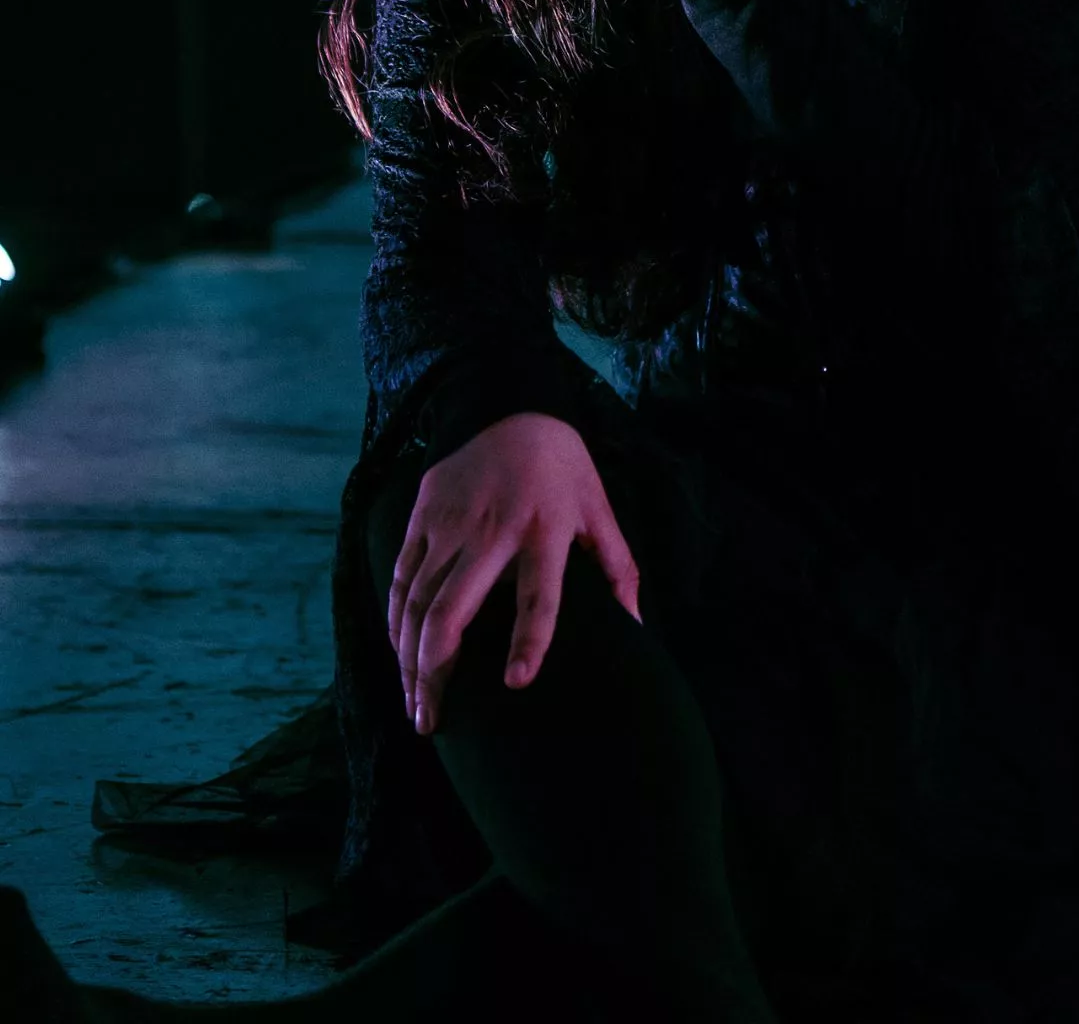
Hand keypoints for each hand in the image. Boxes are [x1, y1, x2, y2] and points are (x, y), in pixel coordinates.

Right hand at [389, 412, 641, 736]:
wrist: (510, 403)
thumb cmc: (563, 467)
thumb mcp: (600, 508)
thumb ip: (618, 568)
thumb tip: (636, 627)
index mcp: (546, 529)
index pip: (537, 595)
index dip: (528, 641)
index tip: (515, 685)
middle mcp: (492, 529)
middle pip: (452, 611)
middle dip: (435, 674)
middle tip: (431, 723)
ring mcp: (450, 522)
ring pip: (417, 603)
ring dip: (409, 659)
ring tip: (414, 703)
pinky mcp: (422, 515)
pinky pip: (400, 577)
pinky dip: (395, 620)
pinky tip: (399, 653)